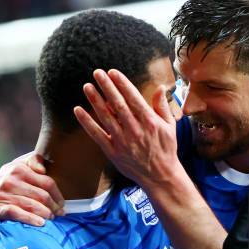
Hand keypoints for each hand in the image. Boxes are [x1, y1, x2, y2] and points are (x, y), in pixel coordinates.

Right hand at [0, 153, 64, 229]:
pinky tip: (40, 223)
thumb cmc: (4, 185)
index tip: (62, 203)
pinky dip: (31, 219)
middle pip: (42, 195)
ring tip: (51, 219)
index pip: (47, 182)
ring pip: (32, 205)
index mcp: (18, 168)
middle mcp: (10, 179)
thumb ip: (31, 161)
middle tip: (59, 214)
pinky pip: (17, 213)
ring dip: (45, 214)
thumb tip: (43, 168)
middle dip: (53, 206)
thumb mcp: (15, 168)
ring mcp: (2, 193)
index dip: (58, 195)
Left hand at [74, 69, 181, 188]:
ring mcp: (122, 141)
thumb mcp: (170, 126)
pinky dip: (87, 122)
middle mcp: (135, 129)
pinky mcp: (113, 152)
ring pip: (106, 117)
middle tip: (97, 73)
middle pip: (117, 104)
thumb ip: (162, 106)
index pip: (133, 97)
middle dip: (107, 87)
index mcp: (149, 121)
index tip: (112, 72)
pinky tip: (78, 110)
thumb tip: (160, 87)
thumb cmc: (166, 149)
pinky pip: (97, 135)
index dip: (122, 83)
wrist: (161, 176)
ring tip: (87, 86)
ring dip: (95, 100)